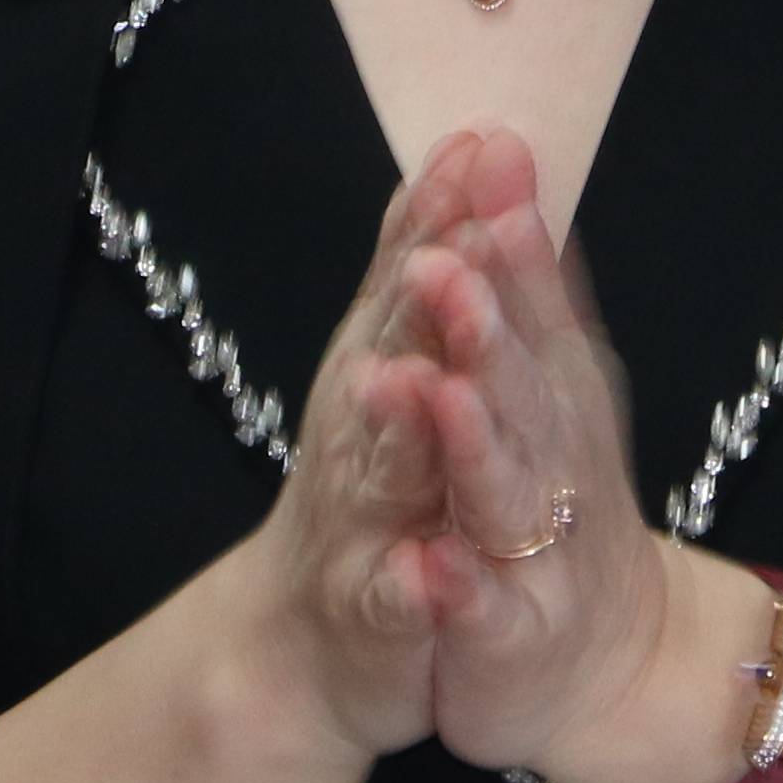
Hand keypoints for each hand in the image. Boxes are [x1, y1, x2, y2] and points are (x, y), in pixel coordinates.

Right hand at [229, 129, 491, 763]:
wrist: (308, 641)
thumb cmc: (369, 486)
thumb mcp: (398, 359)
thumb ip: (426, 258)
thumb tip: (469, 142)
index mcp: (381, 368)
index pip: (410, 278)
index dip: (437, 217)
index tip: (474, 148)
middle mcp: (361, 432)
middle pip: (395, 354)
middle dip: (426, 301)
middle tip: (457, 239)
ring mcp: (363, 522)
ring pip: (385, 467)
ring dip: (402, 427)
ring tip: (423, 386)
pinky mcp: (376, 612)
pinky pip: (396, 598)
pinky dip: (414, 585)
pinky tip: (431, 570)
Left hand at [358, 140, 740, 782]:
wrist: (607, 658)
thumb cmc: (559, 501)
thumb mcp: (548, 380)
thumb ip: (524, 278)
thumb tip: (499, 149)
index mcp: (555, 391)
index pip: (532, 302)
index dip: (509, 239)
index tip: (486, 162)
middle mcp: (557, 458)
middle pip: (521, 384)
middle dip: (484, 324)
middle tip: (444, 262)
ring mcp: (539, 550)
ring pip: (503, 490)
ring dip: (470, 441)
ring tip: (432, 389)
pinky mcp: (513, 636)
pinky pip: (484, 612)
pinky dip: (459, 591)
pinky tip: (430, 565)